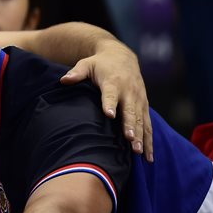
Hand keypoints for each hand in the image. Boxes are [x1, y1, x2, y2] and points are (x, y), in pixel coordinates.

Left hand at [61, 40, 152, 160]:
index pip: (110, 94)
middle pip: (130, 110)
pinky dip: (149, 140)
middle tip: (130, 140)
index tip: (109, 115)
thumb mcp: (86, 64)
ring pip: (141, 120)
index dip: (110, 104)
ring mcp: (138, 99)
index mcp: (113, 82)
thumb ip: (76, 73)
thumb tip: (63, 80)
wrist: (122, 57)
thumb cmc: (100, 64)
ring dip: (141, 136)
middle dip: (130, 126)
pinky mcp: (144, 106)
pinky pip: (148, 124)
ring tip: (138, 152)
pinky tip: (148, 156)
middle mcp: (128, 91)